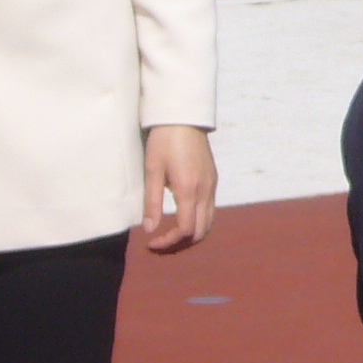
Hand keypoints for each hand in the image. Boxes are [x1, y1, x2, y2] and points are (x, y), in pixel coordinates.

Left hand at [140, 124, 216, 252]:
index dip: (169, 241)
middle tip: (162, 242)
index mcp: (189, 190)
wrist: (184, 119)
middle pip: (201, 232)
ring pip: (209, 223)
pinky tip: (182, 215)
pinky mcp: (213, 181)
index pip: (185, 230)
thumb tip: (149, 229)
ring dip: (192, 234)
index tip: (152, 242)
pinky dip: (198, 221)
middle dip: (182, 243)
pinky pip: (210, 210)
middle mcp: (205, 192)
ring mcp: (212, 187)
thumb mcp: (152, 171)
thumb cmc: (164, 142)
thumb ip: (152, 202)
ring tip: (172, 233)